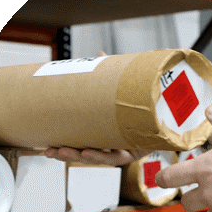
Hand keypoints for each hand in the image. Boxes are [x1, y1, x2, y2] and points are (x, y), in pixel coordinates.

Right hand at [44, 50, 152, 165]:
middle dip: (66, 154)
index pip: (79, 143)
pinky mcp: (132, 154)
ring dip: (81, 156)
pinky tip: (89, 152)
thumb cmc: (141, 107)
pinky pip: (116, 158)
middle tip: (51, 151)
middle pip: (84, 154)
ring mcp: (120, 151)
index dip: (63, 146)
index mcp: (103, 135)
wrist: (166, 117)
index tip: (45, 146)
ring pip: (97, 158)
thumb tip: (100, 53)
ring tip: (67, 151)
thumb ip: (110, 77)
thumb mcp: (122, 91)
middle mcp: (109, 145)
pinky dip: (103, 156)